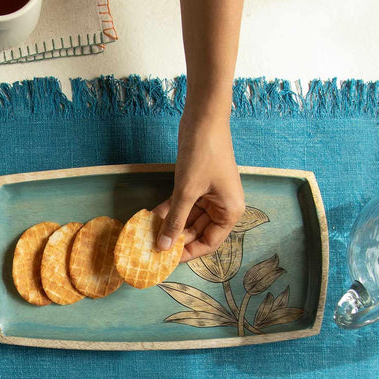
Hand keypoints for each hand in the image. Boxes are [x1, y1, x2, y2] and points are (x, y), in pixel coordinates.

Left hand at [154, 110, 244, 262]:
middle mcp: (222, 206)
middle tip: (152, 248)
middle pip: (198, 232)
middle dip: (175, 239)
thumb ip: (175, 221)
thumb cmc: (203, 154)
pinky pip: (182, 205)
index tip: (167, 260)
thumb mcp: (187, 192)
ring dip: (169, 225)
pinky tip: (150, 217)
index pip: (209, 243)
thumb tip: (163, 246)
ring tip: (148, 234)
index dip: (188, 253)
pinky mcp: (196, 185)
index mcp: (230, 211)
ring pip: (188, 219)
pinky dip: (168, 210)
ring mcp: (209, 195)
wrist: (204, 118)